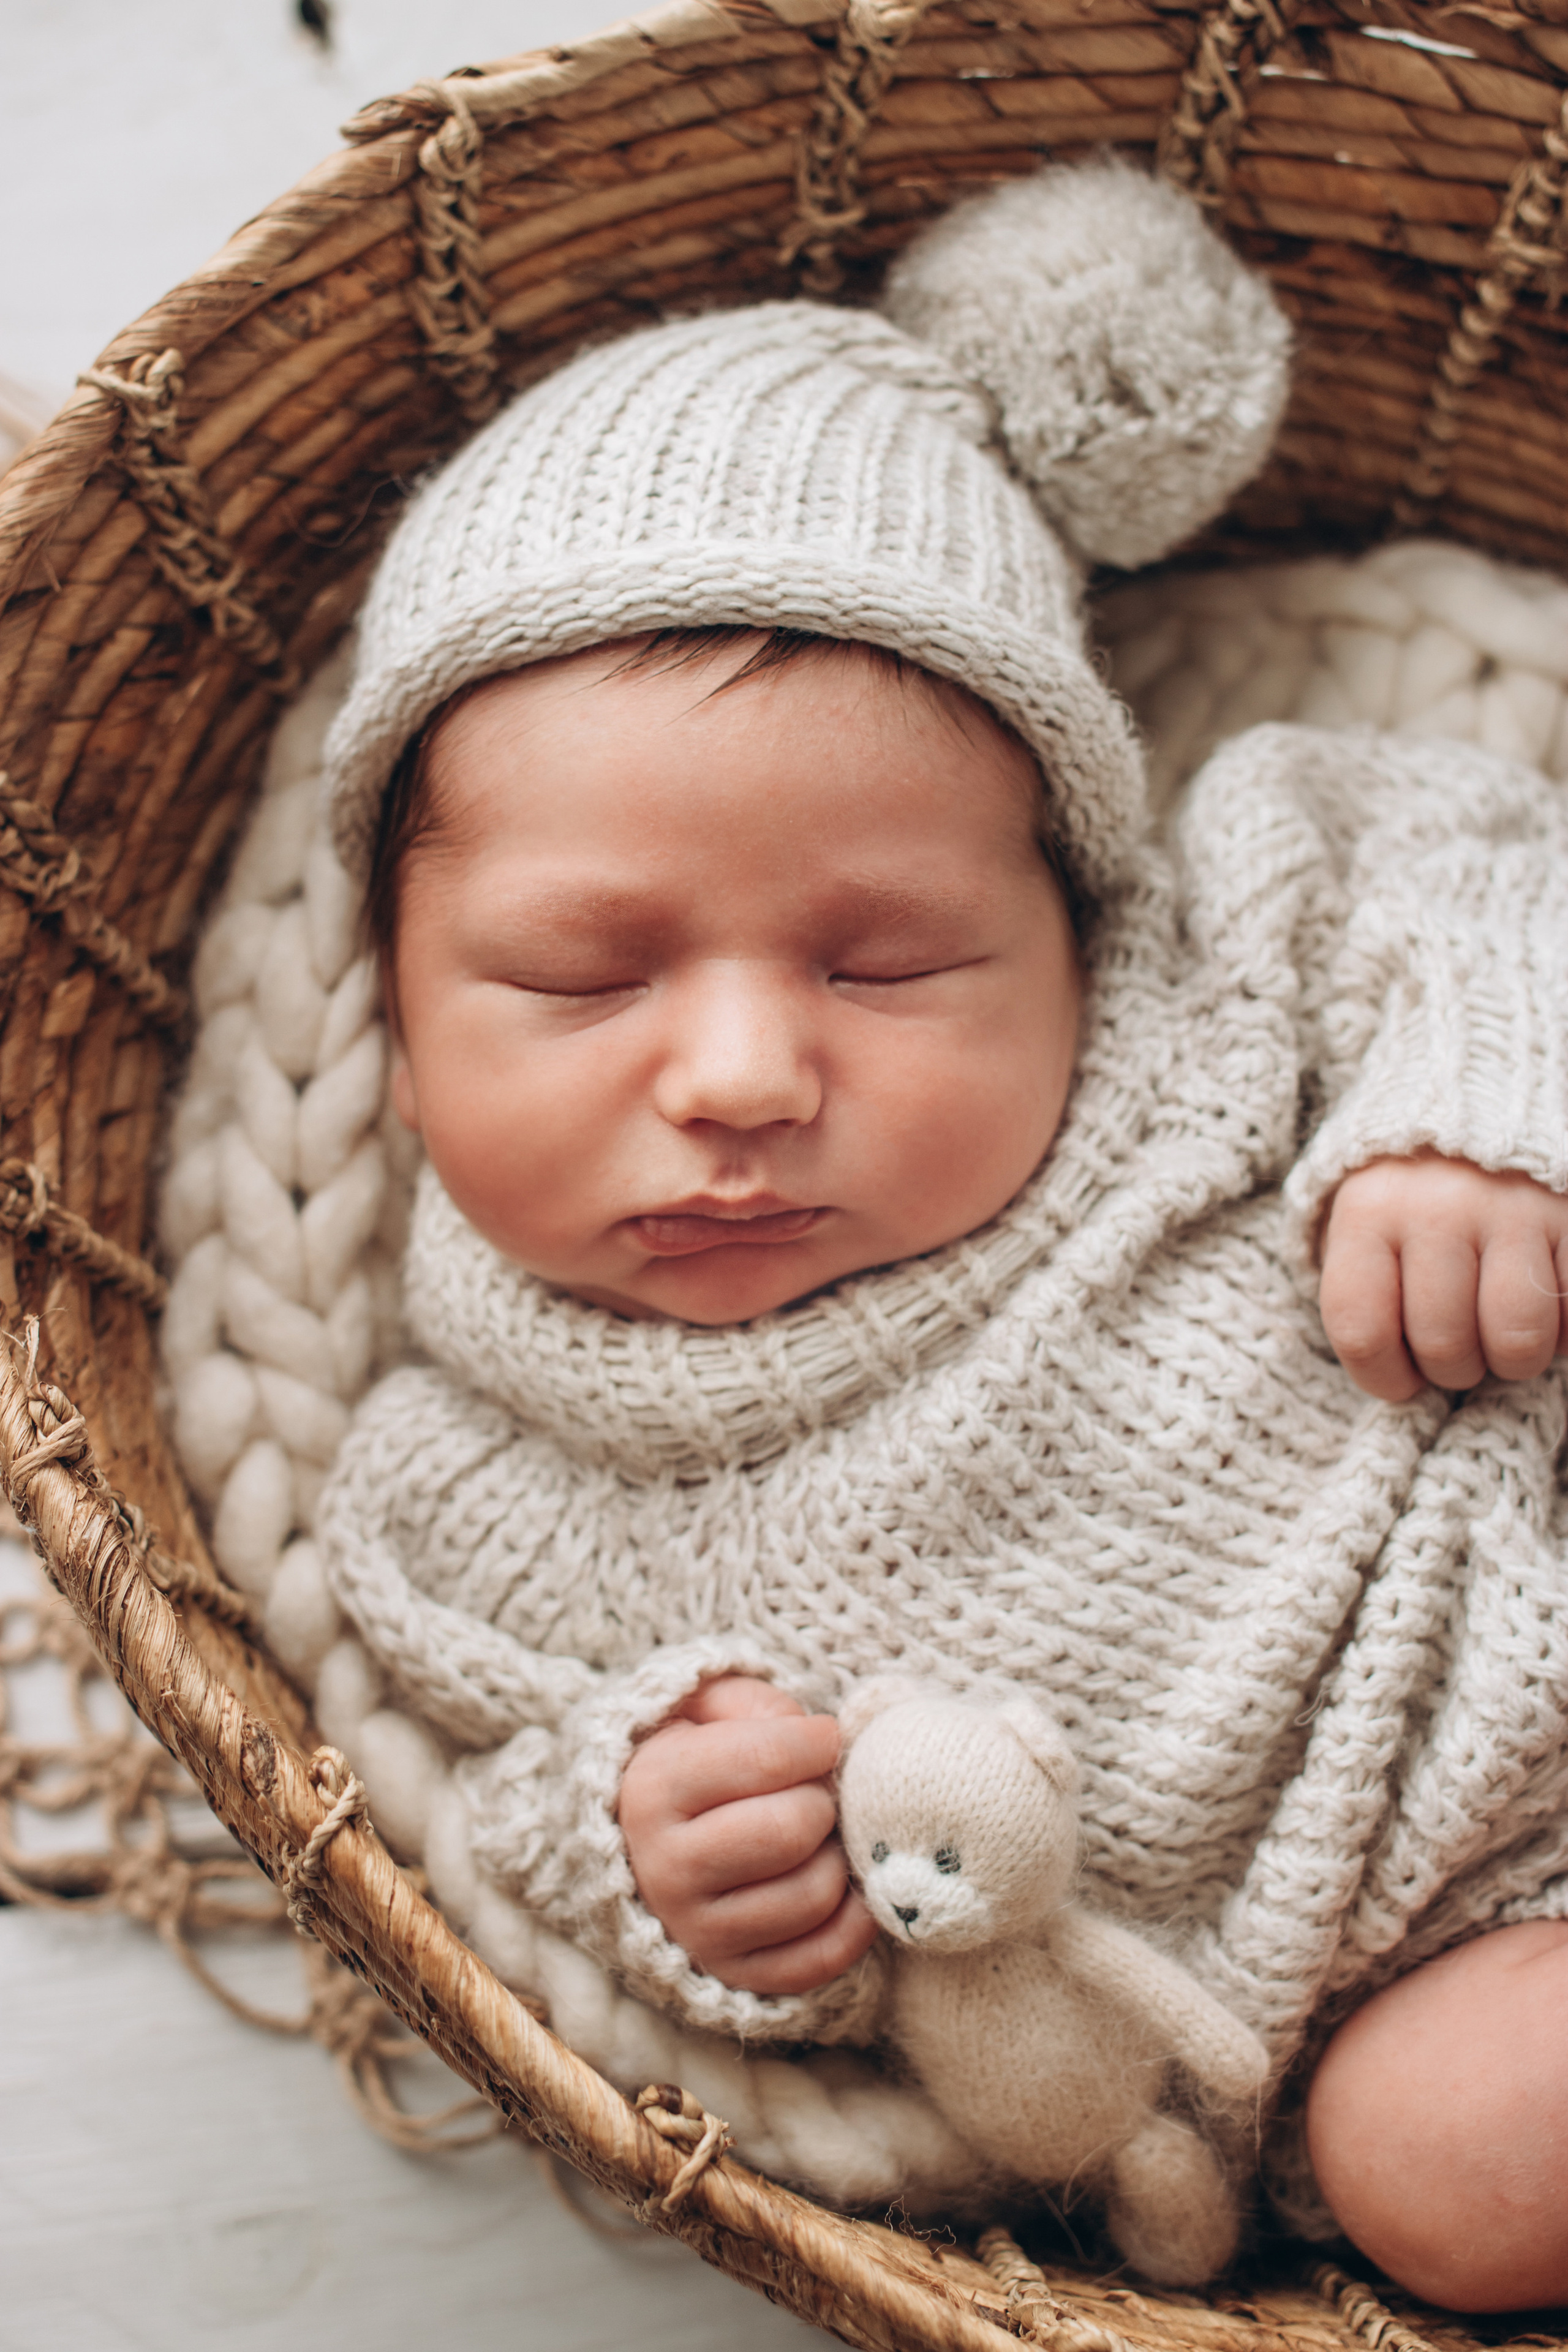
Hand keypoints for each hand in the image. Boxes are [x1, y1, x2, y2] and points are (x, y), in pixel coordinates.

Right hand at [617, 1675, 876, 1996]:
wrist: (652, 1841)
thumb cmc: (700, 1762)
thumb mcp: (711, 1711)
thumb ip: (763, 1709)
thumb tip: (825, 1744)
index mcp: (653, 1792)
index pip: (765, 1760)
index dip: (814, 1743)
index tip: (823, 1739)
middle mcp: (667, 1870)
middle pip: (790, 1831)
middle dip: (822, 1801)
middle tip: (817, 1792)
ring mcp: (699, 1932)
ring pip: (812, 1894)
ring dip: (836, 1857)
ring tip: (819, 1837)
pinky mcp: (737, 1974)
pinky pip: (822, 1956)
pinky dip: (853, 1919)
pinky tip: (843, 1882)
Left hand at [1319, 1153, 1567, 1401]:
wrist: (1479, 1102)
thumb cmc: (1411, 1193)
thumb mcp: (1361, 1229)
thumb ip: (1365, 1296)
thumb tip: (1401, 1386)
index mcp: (1368, 1211)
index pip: (1362, 1332)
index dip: (1383, 1378)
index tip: (1401, 1378)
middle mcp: (1438, 1207)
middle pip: (1444, 1345)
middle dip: (1453, 1371)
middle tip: (1458, 1350)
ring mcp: (1513, 1209)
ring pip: (1516, 1340)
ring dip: (1512, 1360)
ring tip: (1501, 1335)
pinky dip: (1564, 1332)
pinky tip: (1544, 1306)